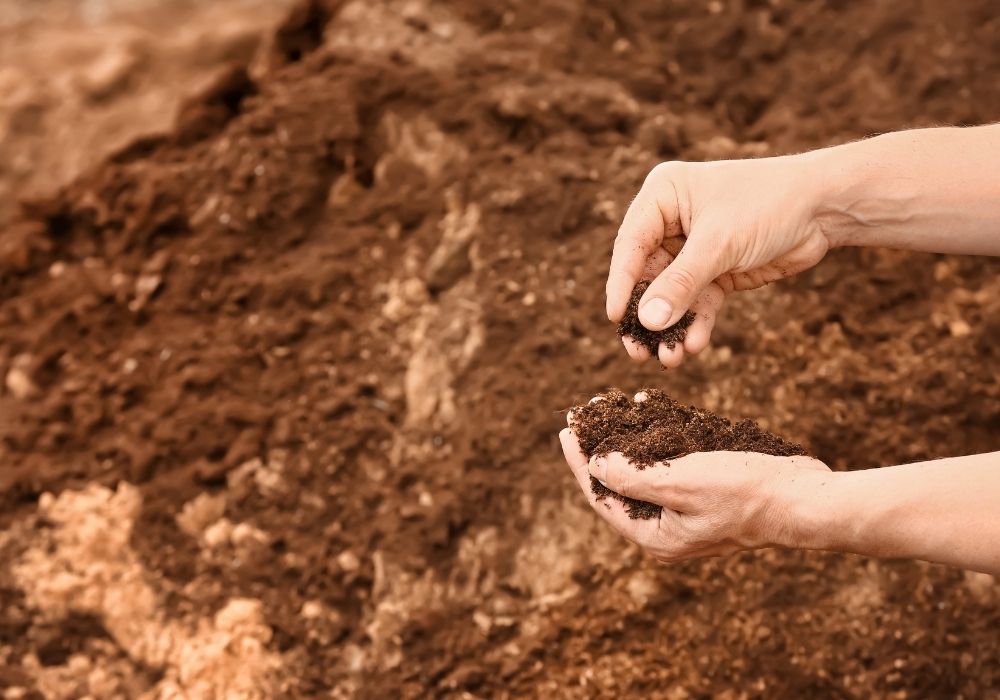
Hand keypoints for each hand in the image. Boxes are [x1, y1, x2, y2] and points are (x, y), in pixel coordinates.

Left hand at [559, 422, 830, 561]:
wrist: (804, 498)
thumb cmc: (746, 492)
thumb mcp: (681, 481)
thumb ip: (633, 476)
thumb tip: (597, 465)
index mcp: (654, 535)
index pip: (602, 496)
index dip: (581, 462)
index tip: (567, 430)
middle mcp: (666, 528)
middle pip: (619, 484)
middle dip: (603, 447)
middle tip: (587, 413)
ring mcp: (686, 512)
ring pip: (644, 471)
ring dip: (630, 438)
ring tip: (616, 405)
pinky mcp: (705, 494)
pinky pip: (670, 465)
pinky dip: (659, 439)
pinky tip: (654, 411)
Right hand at [608, 156, 832, 367]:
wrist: (824, 207)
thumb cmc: (768, 204)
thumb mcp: (719, 243)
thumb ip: (681, 284)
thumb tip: (647, 321)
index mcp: (662, 196)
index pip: (630, 245)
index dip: (621, 283)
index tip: (614, 318)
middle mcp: (672, 222)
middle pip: (647, 277)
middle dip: (646, 316)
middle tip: (637, 352)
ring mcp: (693, 249)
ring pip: (671, 296)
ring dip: (670, 328)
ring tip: (669, 359)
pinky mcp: (716, 271)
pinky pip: (698, 303)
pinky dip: (696, 325)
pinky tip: (695, 347)